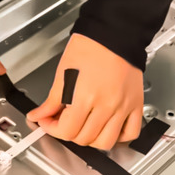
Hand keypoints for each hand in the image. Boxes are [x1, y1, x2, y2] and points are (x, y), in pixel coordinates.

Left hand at [27, 34, 142, 149]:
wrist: (113, 32)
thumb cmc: (89, 47)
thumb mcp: (62, 73)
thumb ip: (51, 100)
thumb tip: (39, 115)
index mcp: (85, 97)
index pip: (66, 131)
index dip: (52, 129)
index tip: (48, 122)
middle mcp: (106, 105)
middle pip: (84, 139)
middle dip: (69, 133)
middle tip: (63, 121)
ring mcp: (123, 107)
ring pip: (106, 142)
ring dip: (91, 139)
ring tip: (84, 127)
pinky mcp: (135, 104)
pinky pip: (130, 133)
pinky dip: (119, 137)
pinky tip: (108, 128)